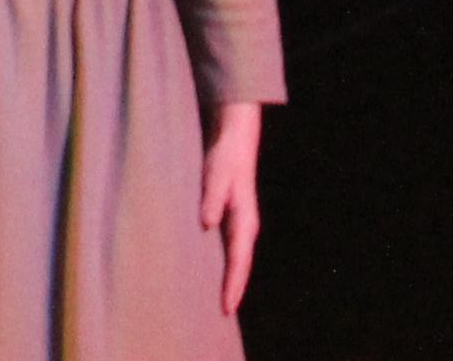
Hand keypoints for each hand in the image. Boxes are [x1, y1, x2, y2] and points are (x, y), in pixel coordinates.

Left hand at [198, 100, 261, 314]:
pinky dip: (226, 265)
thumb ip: (211, 198)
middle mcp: (245, 224)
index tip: (228, 306)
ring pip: (237, 258)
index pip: (239, 259)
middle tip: (225, 313)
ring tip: (223, 301)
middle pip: (240, 264)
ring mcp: (240, 222)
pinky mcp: (232, 218)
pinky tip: (216, 272)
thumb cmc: (224, 157)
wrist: (234, 139)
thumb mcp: (216, 174)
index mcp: (244, 218)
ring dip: (231, 279)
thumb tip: (207, 223)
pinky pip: (231, 249)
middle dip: (234, 288)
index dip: (233, 284)